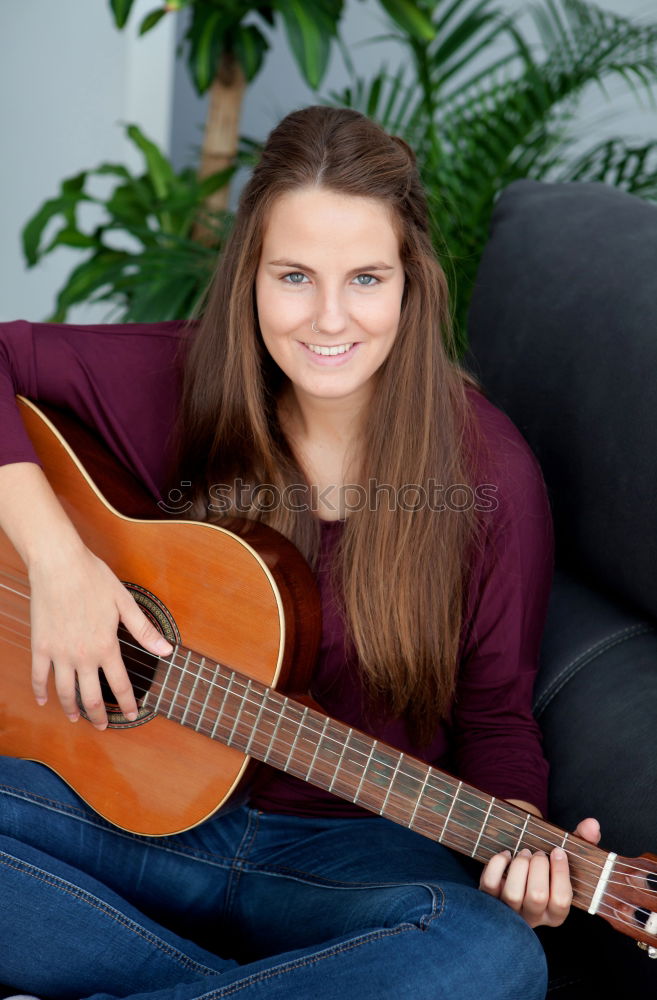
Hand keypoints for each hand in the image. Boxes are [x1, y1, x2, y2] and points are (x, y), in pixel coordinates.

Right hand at [29, 542, 172, 729]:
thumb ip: (145, 631)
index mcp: (106, 646)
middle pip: (91, 697)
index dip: (128, 703)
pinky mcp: (40, 646)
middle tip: (103, 727)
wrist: (59, 565)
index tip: (132, 715)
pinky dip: (41, 692)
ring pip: (65, 692)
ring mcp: (59, 653)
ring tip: (77, 718)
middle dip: (99, 716)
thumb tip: (167, 650)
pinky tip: (44, 701)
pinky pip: (38, 676)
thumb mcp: (125, 603)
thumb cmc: (93, 579)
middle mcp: (82, 656)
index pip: (120, 684)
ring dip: (72, 709)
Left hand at [478, 817, 600, 926]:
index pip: (561, 901)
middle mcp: (533, 917)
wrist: (520, 870)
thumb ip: (583, 840)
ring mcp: (509, 910)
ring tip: (524, 853)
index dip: (560, 872)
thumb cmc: (548, 866)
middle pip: (536, 897)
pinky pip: (490, 884)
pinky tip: (506, 855)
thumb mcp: (568, 856)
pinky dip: (498, 864)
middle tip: (538, 853)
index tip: (557, 850)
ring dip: (520, 865)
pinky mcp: (489, 899)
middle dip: (538, 866)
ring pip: (513, 894)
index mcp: (555, 913)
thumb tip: (592, 824)